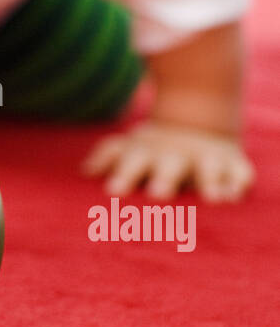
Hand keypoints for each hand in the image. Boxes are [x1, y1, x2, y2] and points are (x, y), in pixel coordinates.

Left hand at [81, 120, 254, 201]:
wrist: (198, 127)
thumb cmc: (152, 151)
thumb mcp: (130, 149)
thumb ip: (108, 156)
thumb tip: (85, 172)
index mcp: (147, 154)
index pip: (133, 161)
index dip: (124, 175)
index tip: (113, 191)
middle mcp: (176, 155)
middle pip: (169, 164)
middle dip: (165, 178)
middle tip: (158, 196)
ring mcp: (206, 158)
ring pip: (208, 167)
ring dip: (209, 180)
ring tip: (211, 199)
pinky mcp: (233, 164)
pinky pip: (240, 172)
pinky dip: (238, 182)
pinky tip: (233, 196)